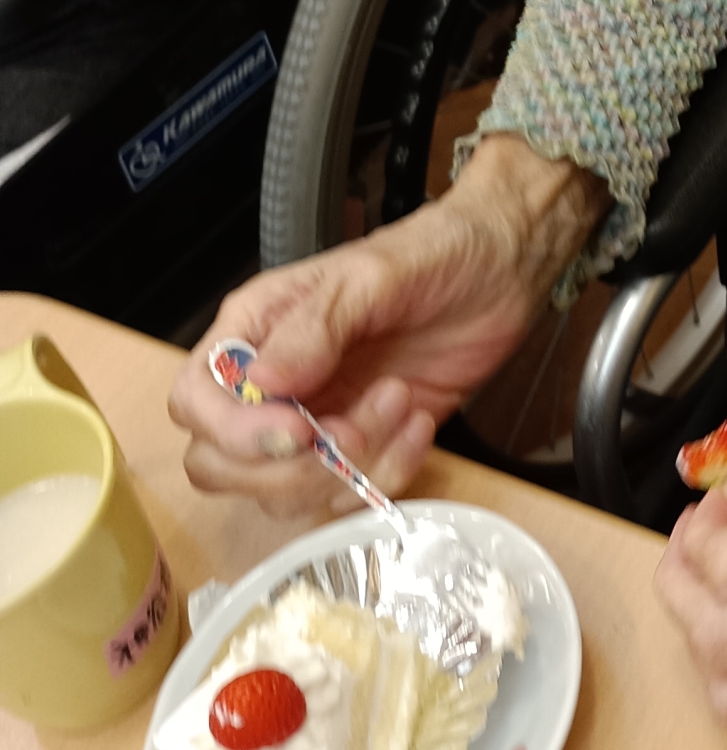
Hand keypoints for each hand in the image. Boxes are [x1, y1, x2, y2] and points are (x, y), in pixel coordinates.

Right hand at [168, 134, 607, 519]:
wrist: (507, 268)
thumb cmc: (439, 252)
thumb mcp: (377, 275)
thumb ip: (316, 326)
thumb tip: (262, 380)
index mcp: (257, 328)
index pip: (196, 399)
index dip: (234, 431)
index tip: (300, 429)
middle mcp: (274, 382)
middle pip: (220, 465)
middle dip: (288, 468)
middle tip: (353, 431)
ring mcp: (316, 420)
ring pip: (282, 494)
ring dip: (348, 470)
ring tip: (400, 402)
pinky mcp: (362, 447)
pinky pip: (346, 496)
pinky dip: (386, 475)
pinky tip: (420, 423)